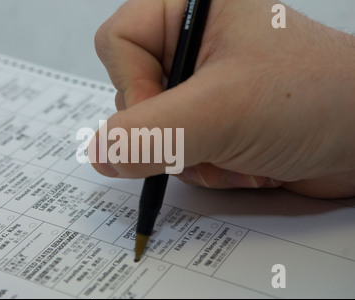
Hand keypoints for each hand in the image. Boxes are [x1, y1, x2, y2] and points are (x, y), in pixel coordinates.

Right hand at [91, 0, 354, 198]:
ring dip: (191, 156)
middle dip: (171, 132)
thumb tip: (100, 153)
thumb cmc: (314, 99)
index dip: (133, 88)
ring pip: (153, 129)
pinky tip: (241, 164)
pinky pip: (176, 148)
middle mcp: (192, 41)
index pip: (118, 42)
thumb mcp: (222, 111)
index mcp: (192, 8)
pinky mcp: (212, 117)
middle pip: (132, 91)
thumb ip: (150, 134)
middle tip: (212, 139)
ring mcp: (201, 82)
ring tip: (236, 156)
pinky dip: (204, 167)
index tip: (172, 117)